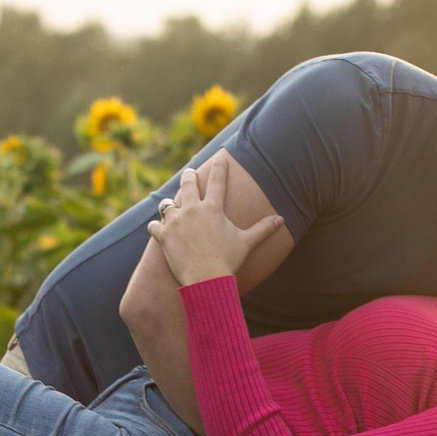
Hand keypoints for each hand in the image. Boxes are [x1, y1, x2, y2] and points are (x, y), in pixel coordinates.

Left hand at [146, 155, 287, 285]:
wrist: (206, 280)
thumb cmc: (228, 261)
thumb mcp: (246, 243)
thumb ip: (263, 229)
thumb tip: (282, 220)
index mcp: (213, 208)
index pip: (217, 180)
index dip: (219, 166)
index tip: (219, 156)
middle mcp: (192, 210)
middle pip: (188, 184)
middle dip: (189, 176)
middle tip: (189, 173)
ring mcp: (175, 222)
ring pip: (167, 204)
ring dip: (169, 204)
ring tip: (170, 205)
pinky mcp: (163, 236)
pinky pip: (154, 225)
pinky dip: (156, 227)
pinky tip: (156, 228)